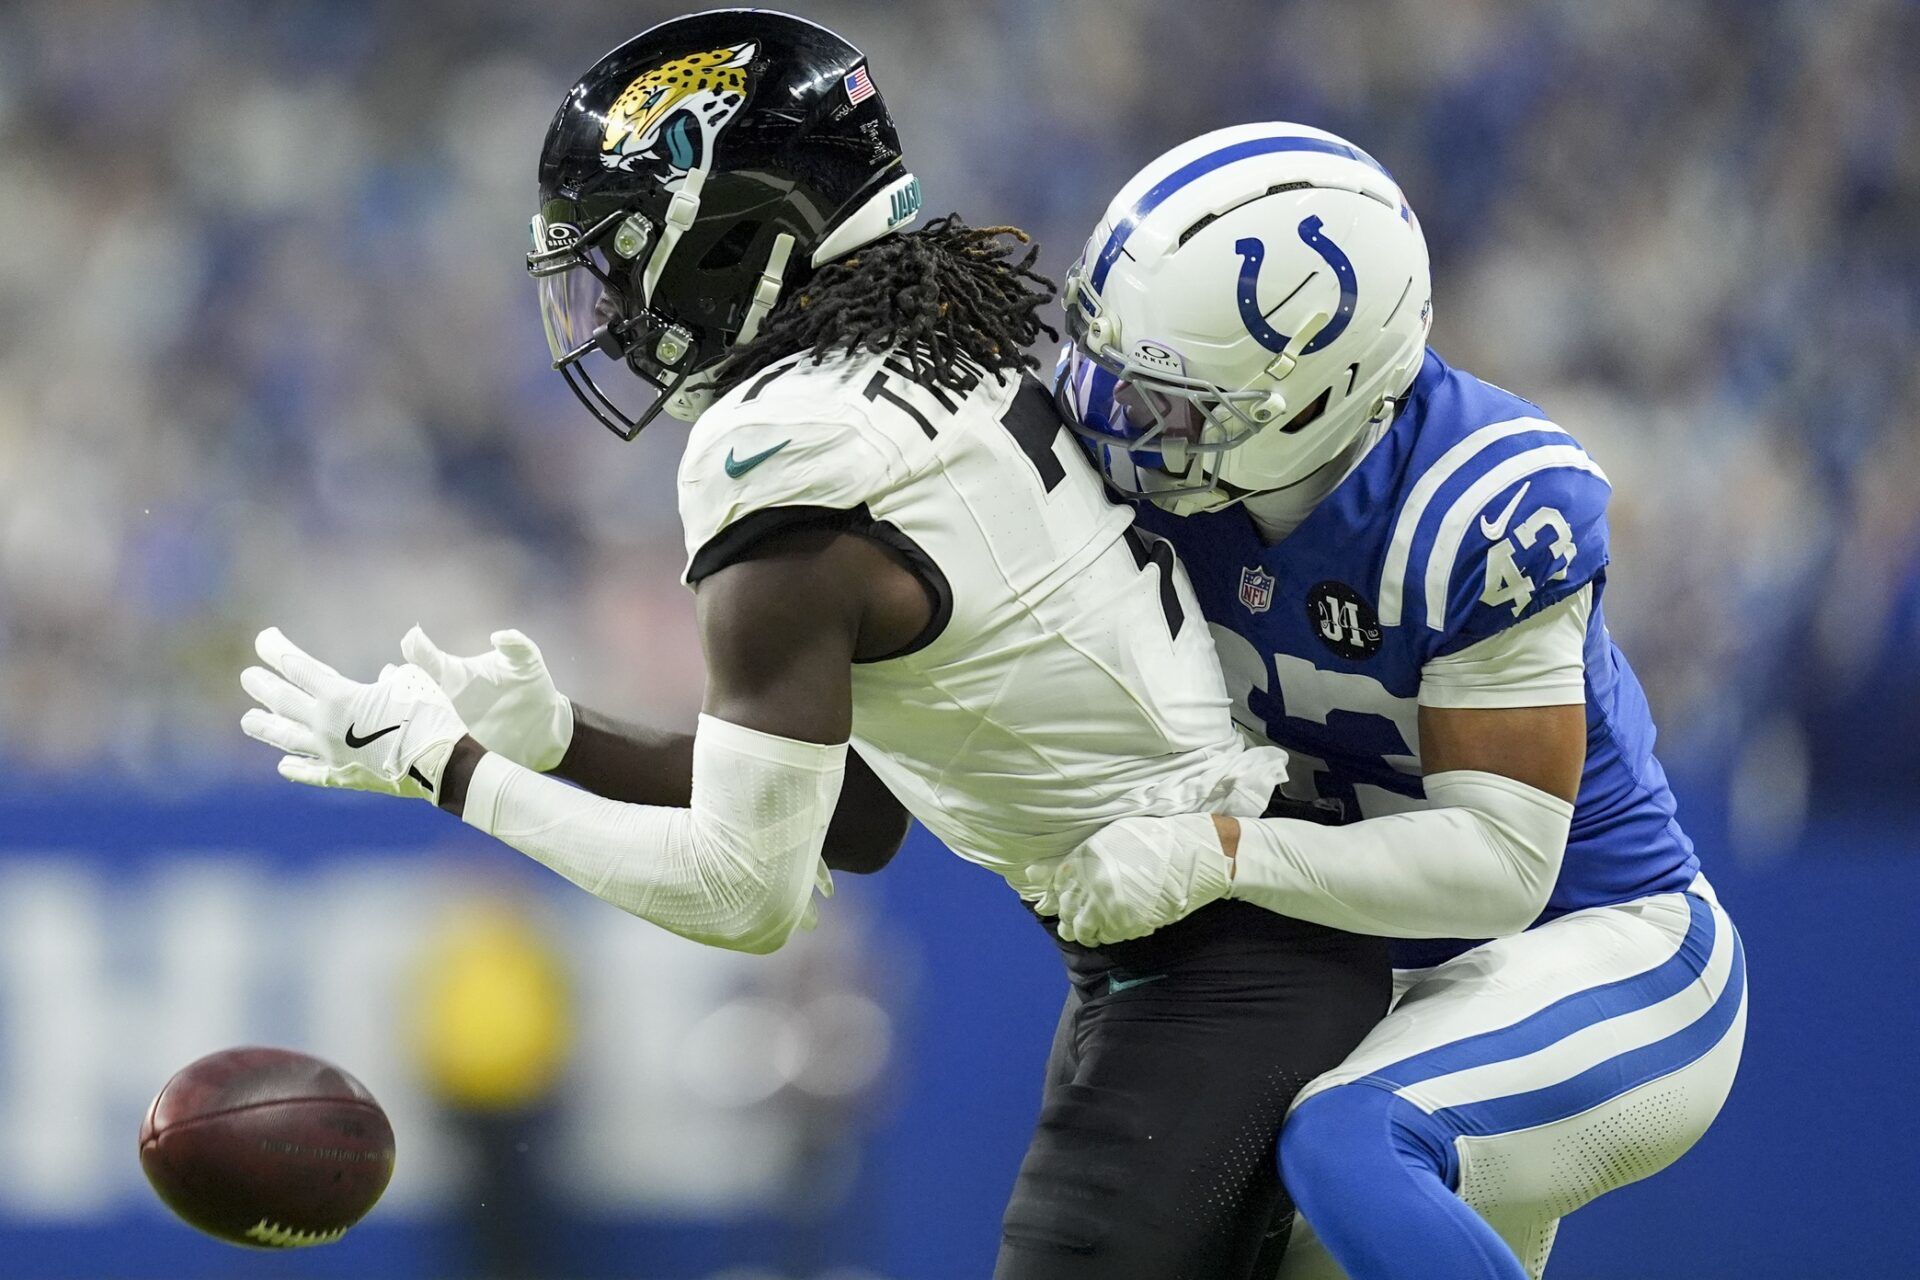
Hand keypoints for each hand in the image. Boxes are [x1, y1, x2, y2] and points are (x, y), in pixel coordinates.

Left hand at [241, 628, 467, 798]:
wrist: (442, 764)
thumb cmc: (430, 714)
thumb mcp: (412, 680)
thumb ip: (389, 678)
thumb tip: (384, 677)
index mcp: (339, 696)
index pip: (298, 668)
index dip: (278, 650)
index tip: (264, 639)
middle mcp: (325, 725)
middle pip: (284, 701)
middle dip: (263, 686)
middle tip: (247, 677)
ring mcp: (331, 754)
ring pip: (288, 739)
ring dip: (266, 727)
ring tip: (249, 720)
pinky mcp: (343, 776)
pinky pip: (312, 772)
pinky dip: (296, 768)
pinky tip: (283, 766)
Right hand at [401, 626, 572, 771]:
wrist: (545, 725)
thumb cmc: (531, 685)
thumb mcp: (527, 661)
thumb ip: (516, 644)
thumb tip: (498, 636)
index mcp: (454, 674)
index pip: (428, 659)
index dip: (418, 650)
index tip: (411, 641)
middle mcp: (444, 698)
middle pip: (410, 692)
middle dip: (396, 687)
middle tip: (388, 682)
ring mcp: (447, 724)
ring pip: (415, 722)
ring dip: (404, 720)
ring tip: (393, 716)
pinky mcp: (457, 748)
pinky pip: (433, 749)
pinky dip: (423, 749)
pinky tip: (416, 749)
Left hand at [1048, 814, 1233, 945]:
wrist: (1189, 853)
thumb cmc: (1150, 840)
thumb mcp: (1108, 838)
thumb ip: (1075, 858)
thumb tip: (1034, 872)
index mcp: (1084, 861)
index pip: (1057, 886)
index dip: (1057, 896)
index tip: (1059, 902)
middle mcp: (1091, 885)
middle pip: (1067, 911)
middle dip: (1068, 917)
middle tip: (1074, 920)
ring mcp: (1108, 907)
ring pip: (1083, 930)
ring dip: (1085, 931)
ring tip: (1093, 928)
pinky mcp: (1127, 924)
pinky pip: (1108, 937)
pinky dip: (1108, 935)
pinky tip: (1114, 927)